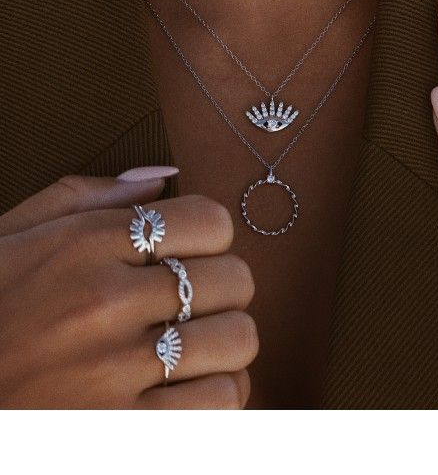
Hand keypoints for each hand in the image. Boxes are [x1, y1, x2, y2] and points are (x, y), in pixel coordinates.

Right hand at [0, 170, 256, 407]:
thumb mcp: (8, 235)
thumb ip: (86, 196)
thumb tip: (164, 177)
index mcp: (82, 246)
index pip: (210, 220)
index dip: (212, 234)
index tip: (193, 249)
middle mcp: (104, 303)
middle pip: (234, 278)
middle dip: (224, 286)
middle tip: (196, 298)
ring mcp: (113, 372)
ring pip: (239, 339)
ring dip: (227, 339)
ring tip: (197, 341)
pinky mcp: (123, 434)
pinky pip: (223, 400)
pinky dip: (221, 389)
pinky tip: (191, 384)